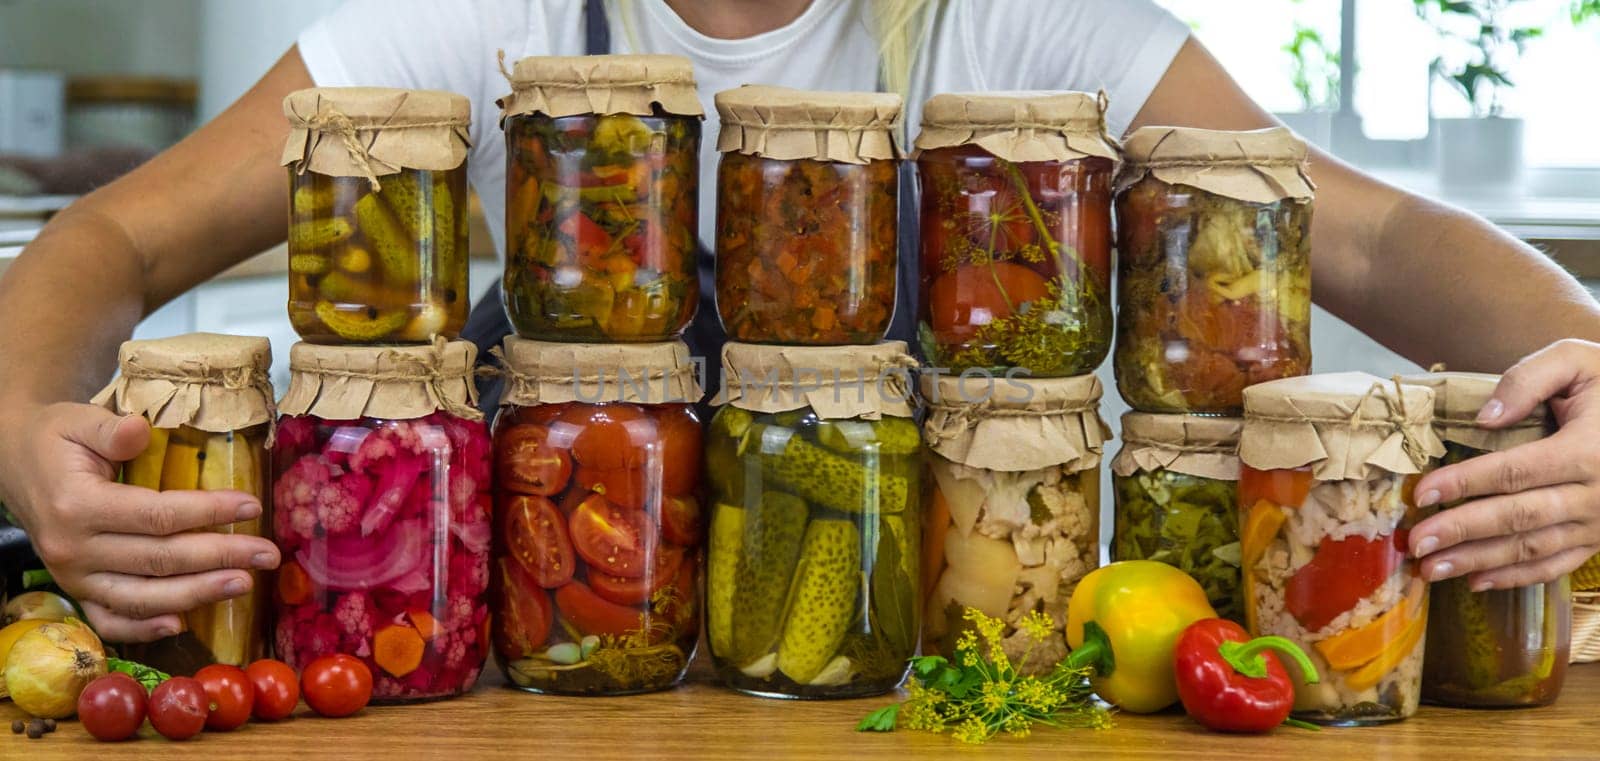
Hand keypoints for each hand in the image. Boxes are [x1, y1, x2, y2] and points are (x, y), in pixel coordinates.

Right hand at [0, 402, 279, 640]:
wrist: (11, 464)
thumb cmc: (55, 440)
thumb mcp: (78, 421)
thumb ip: (111, 429)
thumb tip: (140, 430)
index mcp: (77, 505)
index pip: (156, 515)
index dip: (207, 512)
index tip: (252, 505)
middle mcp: (73, 549)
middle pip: (159, 560)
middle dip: (220, 557)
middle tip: (268, 553)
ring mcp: (72, 576)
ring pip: (142, 597)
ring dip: (197, 595)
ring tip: (245, 584)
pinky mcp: (75, 590)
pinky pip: (110, 620)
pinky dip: (144, 630)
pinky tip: (182, 625)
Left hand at [1410, 339, 1599, 589]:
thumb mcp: (1577, 361)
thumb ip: (1529, 381)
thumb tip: (1485, 418)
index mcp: (1586, 450)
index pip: (1514, 471)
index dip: (1465, 483)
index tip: (1420, 494)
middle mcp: (1595, 494)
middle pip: (1518, 517)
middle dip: (1462, 532)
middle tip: (1416, 544)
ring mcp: (1599, 522)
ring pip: (1533, 548)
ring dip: (1479, 562)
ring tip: (1431, 569)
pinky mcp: (1599, 538)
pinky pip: (1556, 565)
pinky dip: (1516, 577)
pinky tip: (1476, 582)